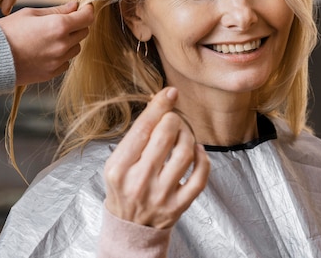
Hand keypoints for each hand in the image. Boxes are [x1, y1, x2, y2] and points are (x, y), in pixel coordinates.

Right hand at [0, 2, 93, 84]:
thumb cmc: (7, 31)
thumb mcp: (31, 14)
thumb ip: (57, 10)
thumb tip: (75, 6)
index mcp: (59, 26)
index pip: (87, 17)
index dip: (88, 10)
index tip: (85, 7)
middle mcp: (63, 45)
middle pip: (83, 32)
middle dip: (76, 25)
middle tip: (61, 21)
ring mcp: (58, 61)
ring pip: (75, 48)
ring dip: (69, 41)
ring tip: (47, 38)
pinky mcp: (52, 73)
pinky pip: (65, 62)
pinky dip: (60, 56)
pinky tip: (43, 51)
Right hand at [104, 87, 209, 228]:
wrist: (128, 227)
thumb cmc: (124, 187)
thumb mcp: (118, 161)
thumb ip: (137, 136)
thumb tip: (162, 103)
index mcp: (119, 168)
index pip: (143, 128)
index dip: (160, 106)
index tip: (170, 93)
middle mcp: (139, 181)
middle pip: (166, 135)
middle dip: (174, 120)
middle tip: (174, 120)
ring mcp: (160, 196)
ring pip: (185, 153)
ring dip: (189, 136)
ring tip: (184, 134)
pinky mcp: (178, 206)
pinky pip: (200, 176)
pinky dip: (202, 158)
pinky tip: (197, 151)